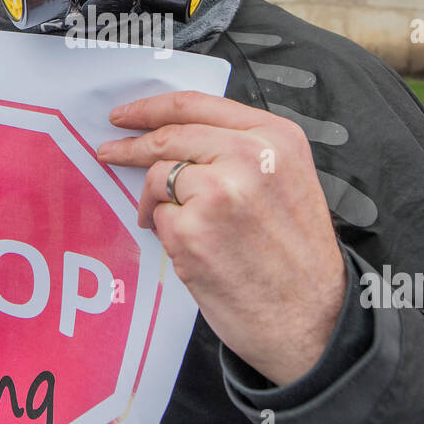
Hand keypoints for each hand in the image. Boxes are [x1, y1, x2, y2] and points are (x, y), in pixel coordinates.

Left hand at [96, 91, 345, 386]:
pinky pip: (160, 219)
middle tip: (110, 153)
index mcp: (275, 137)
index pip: (197, 105)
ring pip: (159, 177)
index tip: (125, 115)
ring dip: (155, 201)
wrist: (313, 318)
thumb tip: (178, 138)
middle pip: (170, 136)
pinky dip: (166, 232)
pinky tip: (193, 251)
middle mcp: (249, 157)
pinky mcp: (193, 231)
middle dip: (132, 146)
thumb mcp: (287, 179)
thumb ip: (241, 149)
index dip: (151, 107)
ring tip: (173, 225)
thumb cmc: (298, 255)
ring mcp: (218, 192)